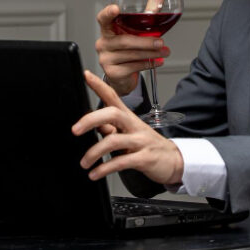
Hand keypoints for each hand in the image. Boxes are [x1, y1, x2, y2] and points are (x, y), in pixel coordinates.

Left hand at [72, 70, 183, 184]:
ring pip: (113, 141)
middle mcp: (134, 126)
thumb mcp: (129, 133)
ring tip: (84, 163)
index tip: (86, 75)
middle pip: (112, 114)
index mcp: (129, 117)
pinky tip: (95, 174)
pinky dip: (104, 169)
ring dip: (94, 153)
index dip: (99, 85)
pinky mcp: (144, 158)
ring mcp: (140, 141)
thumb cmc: (148, 146)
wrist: (174, 161)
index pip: (113, 96)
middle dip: (91, 120)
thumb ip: (111, 129)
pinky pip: (121, 162)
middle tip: (75, 130)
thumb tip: (92, 125)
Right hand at [95, 0, 170, 96]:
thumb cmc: (130, 48)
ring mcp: (106, 58)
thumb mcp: (138, 29)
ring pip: (130, 55)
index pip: (103, 19)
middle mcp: (103, 43)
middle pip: (124, 41)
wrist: (123, 76)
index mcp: (108, 29)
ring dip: (151, 53)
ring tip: (164, 52)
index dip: (108, 13)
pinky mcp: (112, 72)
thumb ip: (148, 11)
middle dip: (145, 42)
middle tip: (160, 42)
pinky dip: (147, 64)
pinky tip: (157, 62)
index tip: (116, 8)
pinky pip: (132, 67)